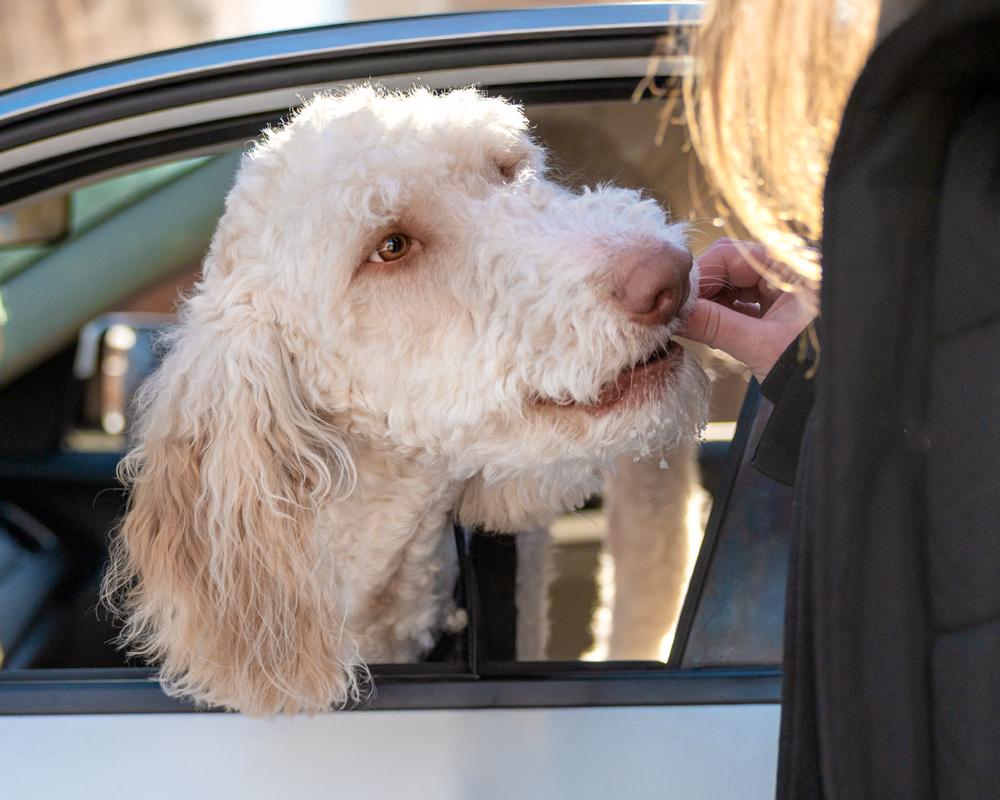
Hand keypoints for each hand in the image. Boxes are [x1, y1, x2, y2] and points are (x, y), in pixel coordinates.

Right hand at [682, 239, 815, 381]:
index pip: (731, 254)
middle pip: (729, 266)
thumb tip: (671, 316)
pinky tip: (706, 329)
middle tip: (677, 313)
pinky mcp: (778, 310)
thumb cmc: (814, 367)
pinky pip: (742, 303)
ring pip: (732, 286)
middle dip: (702, 290)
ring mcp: (784, 290)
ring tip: (689, 324)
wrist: (839, 394)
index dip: (699, 276)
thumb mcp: (760, 346)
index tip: (674, 300)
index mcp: (793, 265)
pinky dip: (722, 316)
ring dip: (709, 304)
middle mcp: (788, 270)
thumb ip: (714, 326)